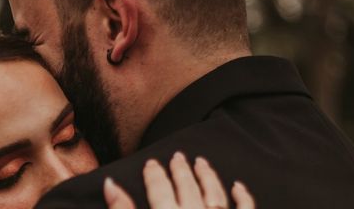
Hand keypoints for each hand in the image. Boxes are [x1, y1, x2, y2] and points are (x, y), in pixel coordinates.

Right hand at [103, 152, 254, 208]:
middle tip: (177, 156)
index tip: (152, 163)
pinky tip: (239, 186)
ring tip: (201, 162)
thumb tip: (110, 184)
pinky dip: (243, 197)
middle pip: (187, 187)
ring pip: (214, 194)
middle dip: (180, 170)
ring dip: (207, 176)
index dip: (154, 175)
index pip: (160, 190)